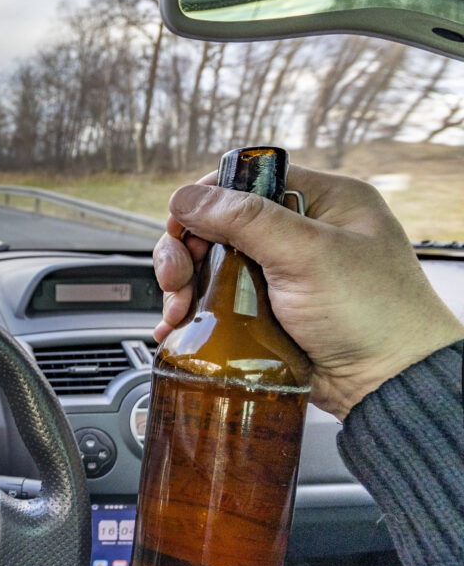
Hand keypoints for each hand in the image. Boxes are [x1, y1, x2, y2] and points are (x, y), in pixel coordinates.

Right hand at [153, 164, 463, 419]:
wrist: (388, 385)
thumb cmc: (374, 315)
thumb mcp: (308, 256)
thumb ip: (246, 220)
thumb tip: (188, 196)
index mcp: (324, 201)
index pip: (247, 180)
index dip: (206, 201)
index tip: (180, 229)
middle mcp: (301, 231)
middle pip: (219, 223)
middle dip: (187, 250)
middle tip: (176, 279)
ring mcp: (282, 272)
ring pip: (212, 263)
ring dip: (186, 284)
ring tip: (178, 311)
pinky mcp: (267, 309)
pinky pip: (218, 299)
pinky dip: (194, 310)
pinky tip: (178, 325)